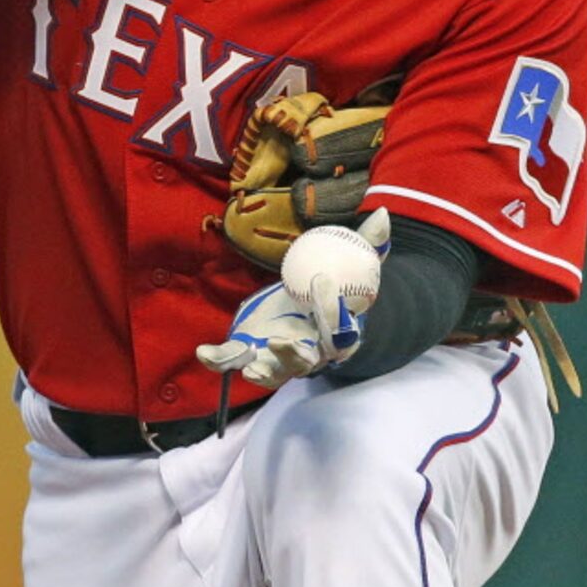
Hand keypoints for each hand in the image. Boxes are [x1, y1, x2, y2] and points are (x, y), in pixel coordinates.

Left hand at [197, 209, 389, 389]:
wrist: (306, 303)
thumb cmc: (336, 284)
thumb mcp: (353, 262)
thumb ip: (368, 244)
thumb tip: (383, 215)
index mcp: (336, 335)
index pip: (338, 333)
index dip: (331, 311)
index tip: (322, 280)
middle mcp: (308, 353)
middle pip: (304, 362)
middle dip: (294, 355)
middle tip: (281, 341)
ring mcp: (276, 357)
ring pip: (272, 371)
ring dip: (262, 370)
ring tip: (250, 367)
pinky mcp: (249, 351)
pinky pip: (232, 360)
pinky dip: (218, 360)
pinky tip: (203, 353)